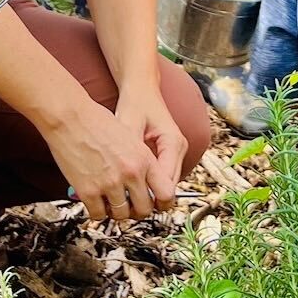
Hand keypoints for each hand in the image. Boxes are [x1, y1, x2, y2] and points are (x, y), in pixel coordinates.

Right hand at [38, 94, 163, 223]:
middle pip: (144, 210)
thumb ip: (141, 161)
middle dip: (137, 210)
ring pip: (121, 215)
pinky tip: (95, 201)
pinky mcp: (88, 191)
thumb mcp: (130, 137)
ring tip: (110, 202)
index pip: (166, 194)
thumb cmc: (96, 121)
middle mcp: (130, 174)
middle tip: (130, 206)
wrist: (69, 116)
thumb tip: (146, 181)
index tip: (155, 204)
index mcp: (144, 159)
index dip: (162, 204)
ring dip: (116, 212)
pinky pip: (98, 215)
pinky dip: (97, 212)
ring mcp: (109, 184)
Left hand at [122, 86, 188, 208]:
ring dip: (148, 193)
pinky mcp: (168, 155)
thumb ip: (127, 153)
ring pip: (165, 184)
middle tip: (125, 208)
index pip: (167, 182)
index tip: (129, 207)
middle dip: (149, 199)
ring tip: (126, 200)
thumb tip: (119, 180)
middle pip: (168, 187)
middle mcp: (179, 149)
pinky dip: (148, 184)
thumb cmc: (135, 104)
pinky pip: (160, 177)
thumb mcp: (128, 127)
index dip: (150, 198)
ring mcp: (176, 153)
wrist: (142, 89)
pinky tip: (130, 187)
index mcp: (173, 143)